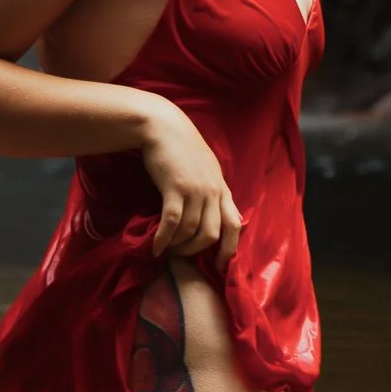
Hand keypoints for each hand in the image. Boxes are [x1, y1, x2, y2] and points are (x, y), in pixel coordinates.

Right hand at [139, 102, 242, 268]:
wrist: (164, 126)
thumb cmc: (182, 147)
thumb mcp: (206, 169)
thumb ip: (213, 190)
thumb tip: (217, 215)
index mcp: (222, 188)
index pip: (235, 224)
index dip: (229, 249)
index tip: (218, 265)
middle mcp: (212, 192)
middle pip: (213, 234)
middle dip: (196, 250)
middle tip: (181, 254)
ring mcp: (195, 190)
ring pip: (192, 231)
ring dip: (178, 246)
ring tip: (166, 249)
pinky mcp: (175, 188)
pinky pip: (172, 222)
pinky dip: (164, 238)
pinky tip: (155, 247)